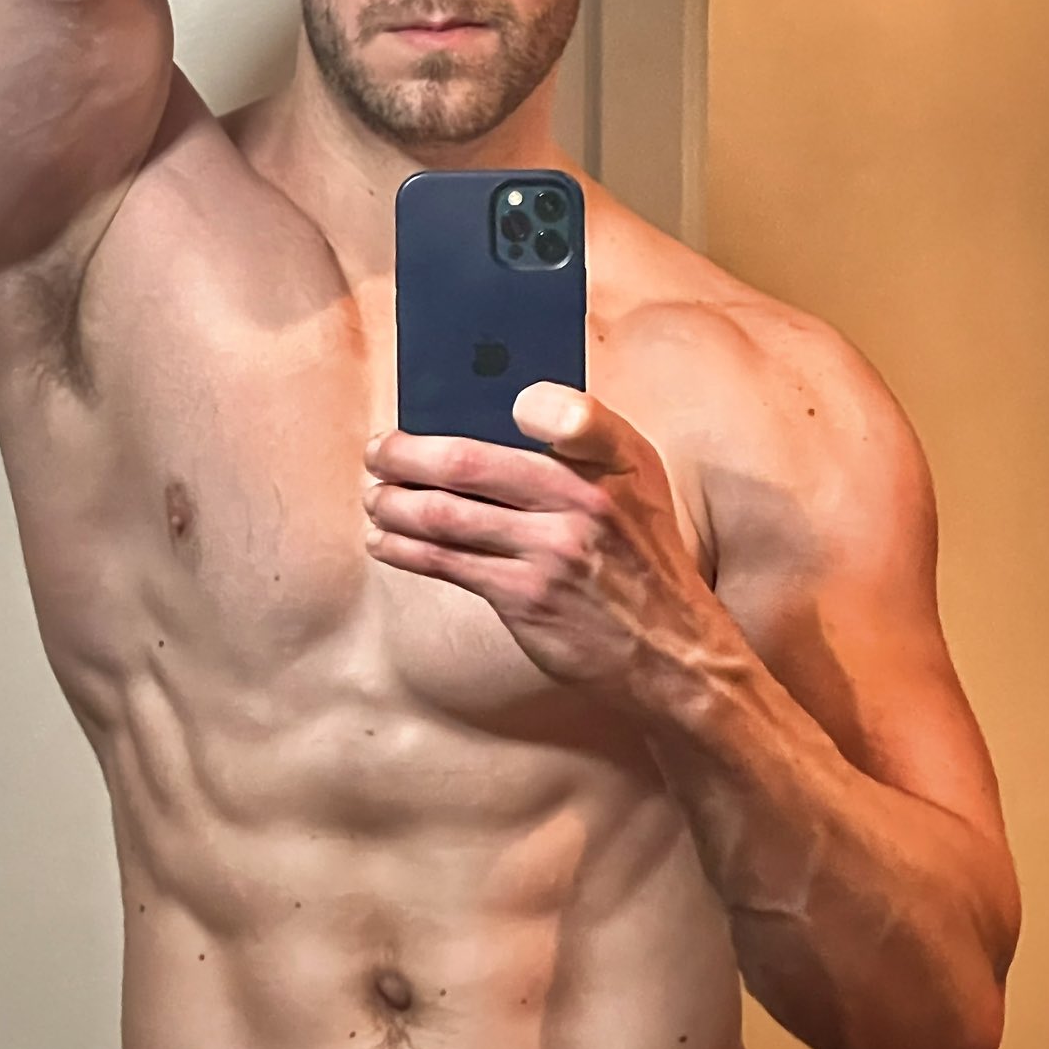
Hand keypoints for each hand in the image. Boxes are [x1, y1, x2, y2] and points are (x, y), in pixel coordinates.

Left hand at [362, 382, 714, 706]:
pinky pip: (445, 563)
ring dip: (393, 502)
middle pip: (470, 463)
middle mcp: (586, 502)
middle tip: (379, 450)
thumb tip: (494, 413)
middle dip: (407, 453)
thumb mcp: (638, 485)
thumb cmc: (643, 556)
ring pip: (444, 515)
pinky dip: (403, 548)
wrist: (672, 652)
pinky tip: (385, 540)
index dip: (522, 403)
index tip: (468, 396)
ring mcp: (553, 551)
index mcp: (617, 461)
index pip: (574, 414)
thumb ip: (584, 445)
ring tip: (375, 495)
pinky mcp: (525, 598)